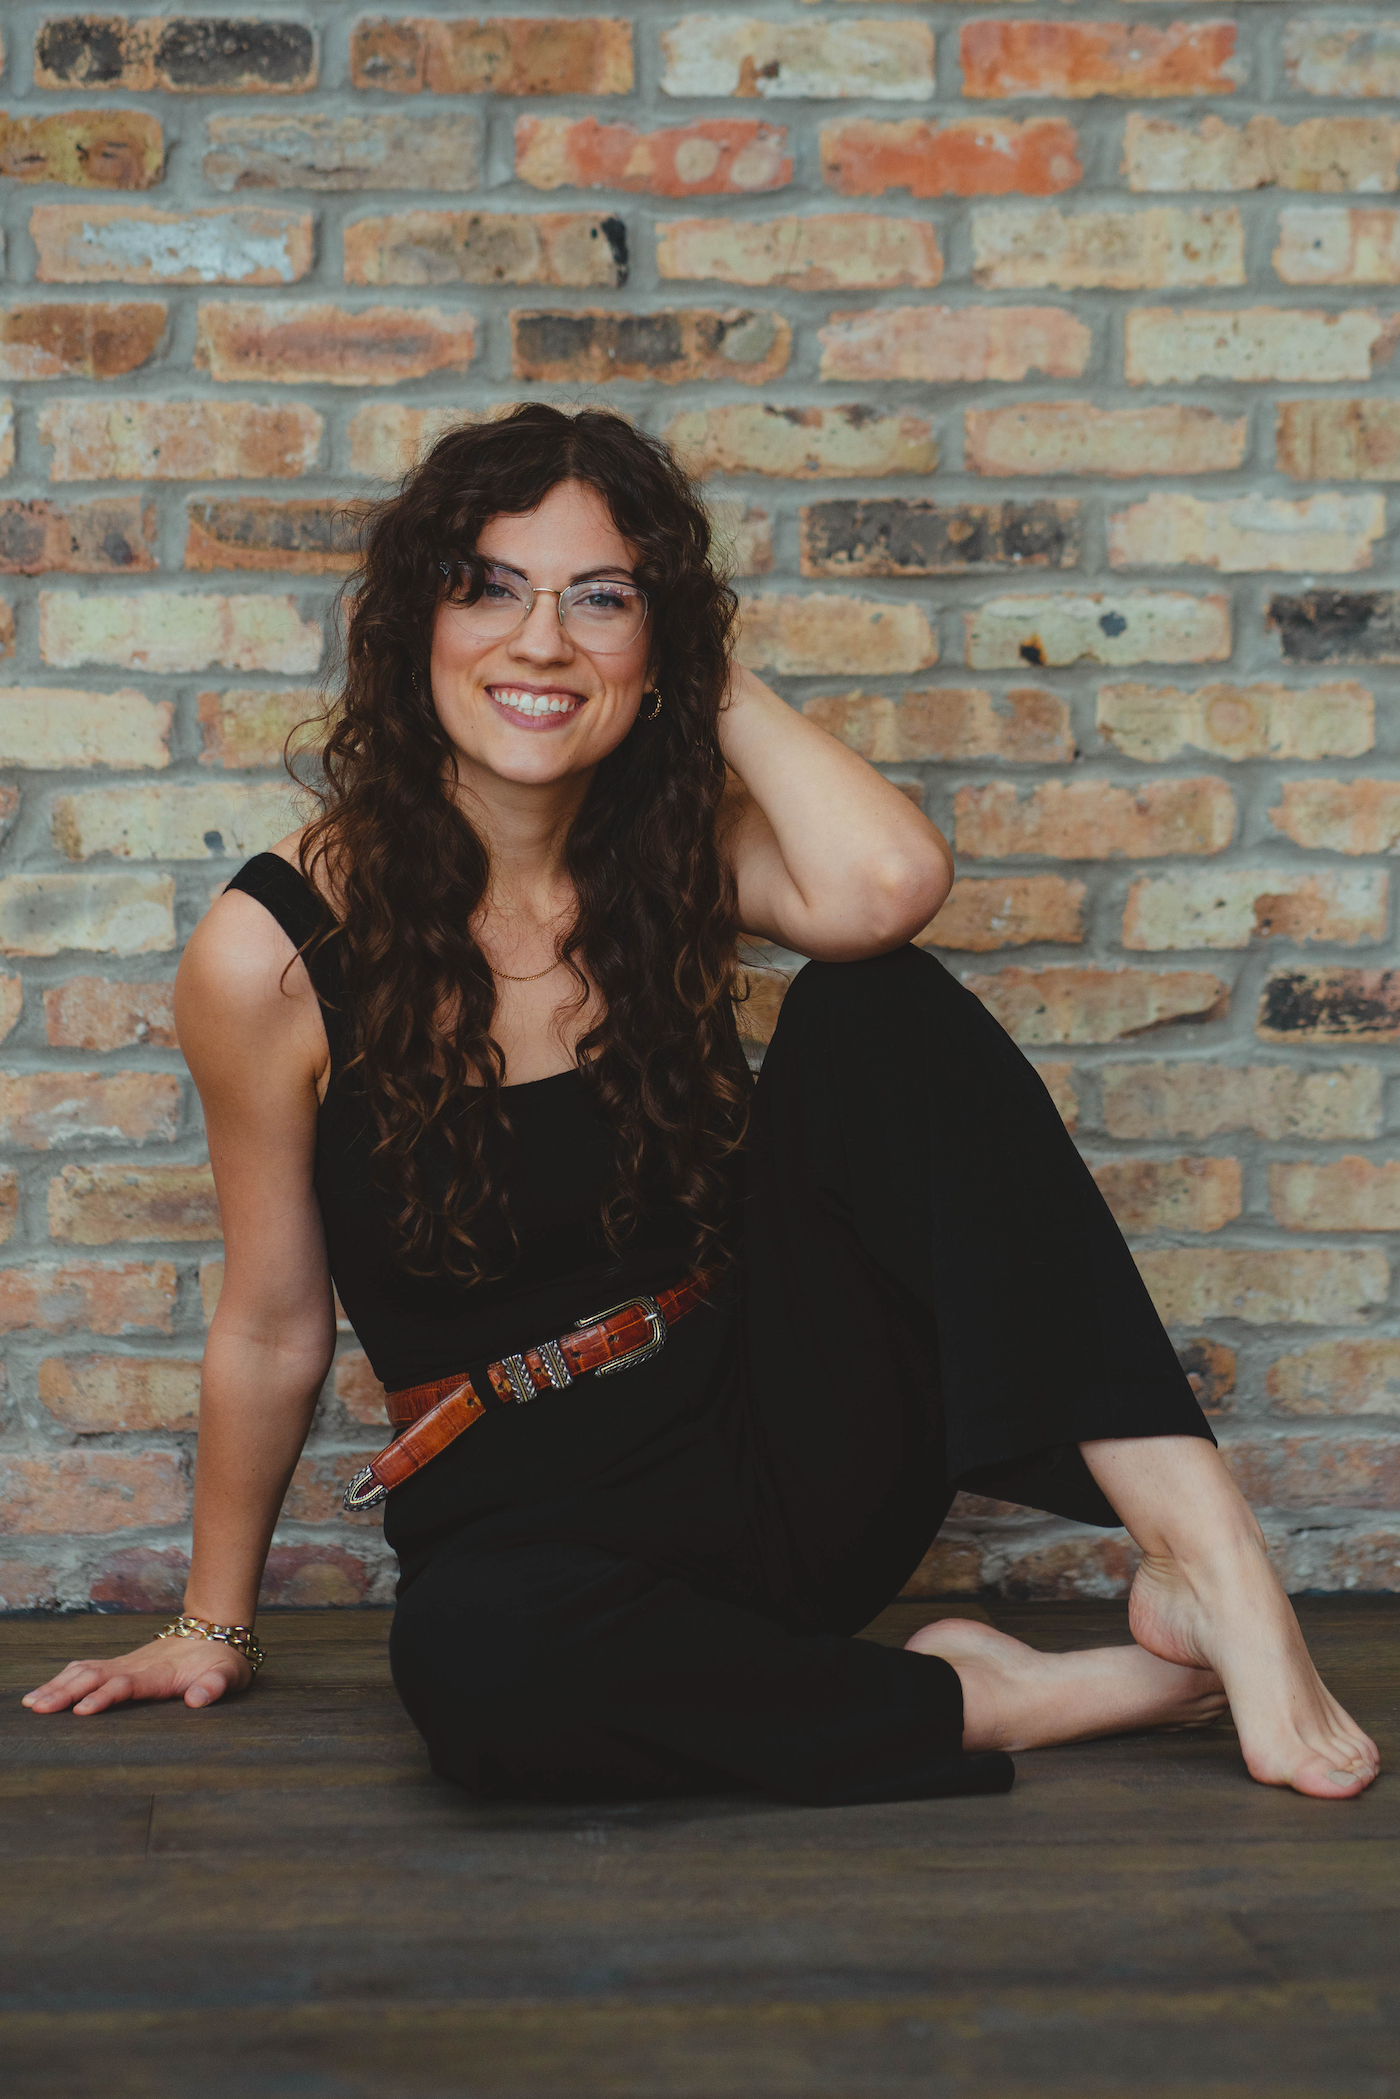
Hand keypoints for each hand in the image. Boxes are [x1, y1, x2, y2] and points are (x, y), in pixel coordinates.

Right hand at [21, 1634, 251, 1716]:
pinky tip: (45, 1692)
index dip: (104, 1696)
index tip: (82, 1711)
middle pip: (95, 1676)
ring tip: (31, 1703)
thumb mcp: (228, 1674)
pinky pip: (86, 1670)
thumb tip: (198, 1700)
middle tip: (39, 1708)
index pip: (126, 1684)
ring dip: (58, 1686)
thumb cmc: (223, 1659)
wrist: (216, 1630)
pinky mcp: (121, 1666)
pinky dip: (63, 1679)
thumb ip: (215, 1686)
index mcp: (159, 1673)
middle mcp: (136, 1666)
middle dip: (66, 1692)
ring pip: (85, 1671)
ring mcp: (126, 1664)